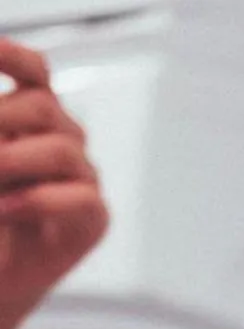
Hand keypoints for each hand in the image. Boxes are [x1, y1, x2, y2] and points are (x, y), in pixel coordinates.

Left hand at [0, 40, 107, 328]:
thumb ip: (0, 141)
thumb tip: (3, 143)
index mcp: (33, 118)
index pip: (34, 72)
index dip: (14, 56)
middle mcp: (64, 140)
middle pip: (44, 107)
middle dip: (4, 119)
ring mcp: (83, 179)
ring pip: (64, 149)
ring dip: (17, 162)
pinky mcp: (95, 219)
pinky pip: (80, 197)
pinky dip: (40, 201)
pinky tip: (7, 210)